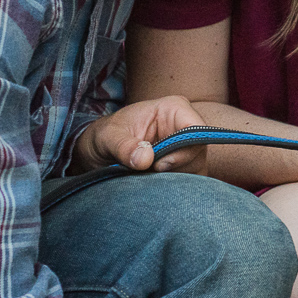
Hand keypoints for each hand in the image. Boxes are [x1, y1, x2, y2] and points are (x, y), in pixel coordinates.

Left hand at [72, 96, 208, 174]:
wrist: (99, 152)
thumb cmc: (105, 136)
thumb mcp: (108, 138)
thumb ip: (125, 147)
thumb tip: (145, 159)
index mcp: (174, 109)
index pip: (196, 130)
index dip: (182, 152)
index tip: (158, 165)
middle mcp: (186, 127)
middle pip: (198, 154)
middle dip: (173, 169)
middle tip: (147, 173)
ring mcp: (189, 148)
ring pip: (196, 170)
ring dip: (171, 180)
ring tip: (145, 176)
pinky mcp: (187, 167)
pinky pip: (192, 183)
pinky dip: (172, 188)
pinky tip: (152, 182)